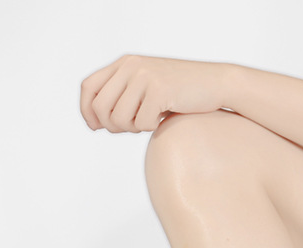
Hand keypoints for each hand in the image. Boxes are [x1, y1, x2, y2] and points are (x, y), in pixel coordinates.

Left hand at [80, 55, 228, 132]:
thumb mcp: (145, 88)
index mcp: (124, 63)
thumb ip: (121, 97)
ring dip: (132, 129)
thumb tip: (96, 122)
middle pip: (100, 107)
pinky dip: (151, 128)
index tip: (97, 127)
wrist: (216, 84)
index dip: (87, 112)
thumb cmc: (179, 93)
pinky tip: (163, 116)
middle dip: (112, 126)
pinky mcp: (159, 89)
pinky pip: (141, 124)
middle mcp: (131, 65)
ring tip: (149, 120)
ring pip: (118, 119)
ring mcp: (145, 76)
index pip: (88, 87)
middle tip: (132, 127)